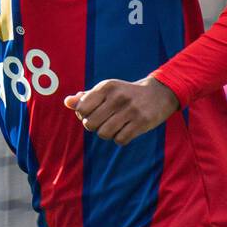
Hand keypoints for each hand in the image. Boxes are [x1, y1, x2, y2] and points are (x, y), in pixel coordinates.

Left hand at [63, 77, 179, 145]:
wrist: (159, 93)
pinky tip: (125, 131)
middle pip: (90, 124)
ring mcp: (131, 110)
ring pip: (104, 134)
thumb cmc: (126, 93)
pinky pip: (120, 140)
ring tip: (114, 127)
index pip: (81, 109)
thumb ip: (86, 97)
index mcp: (106, 87)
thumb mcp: (107, 90)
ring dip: (107, 134)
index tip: (92, 114)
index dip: (83, 115)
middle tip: (103, 122)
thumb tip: (67, 102)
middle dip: (94, 126)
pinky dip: (120, 139)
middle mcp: (117, 97)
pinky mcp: (142, 122)